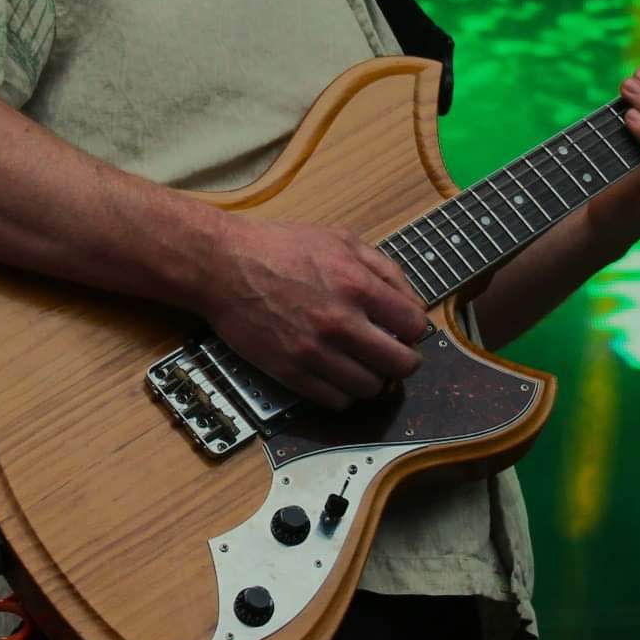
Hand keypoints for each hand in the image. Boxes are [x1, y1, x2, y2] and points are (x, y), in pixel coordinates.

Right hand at [195, 219, 430, 410]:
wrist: (223, 266)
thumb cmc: (279, 248)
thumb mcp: (339, 239)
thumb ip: (384, 267)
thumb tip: (412, 302)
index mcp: (357, 285)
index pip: (415, 325)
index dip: (413, 328)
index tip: (403, 328)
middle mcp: (340, 323)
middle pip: (401, 365)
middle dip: (404, 360)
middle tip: (391, 352)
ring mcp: (314, 351)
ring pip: (370, 388)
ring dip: (373, 378)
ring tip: (361, 363)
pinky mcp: (290, 372)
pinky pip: (336, 401)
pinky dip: (343, 392)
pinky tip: (336, 373)